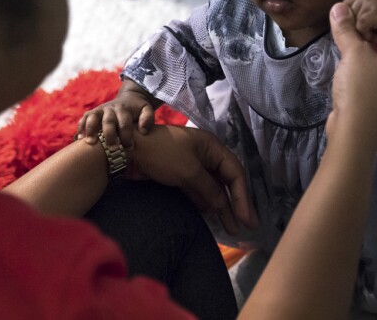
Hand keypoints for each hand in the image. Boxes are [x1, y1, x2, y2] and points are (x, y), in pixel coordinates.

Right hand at [77, 80, 156, 148]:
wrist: (128, 98)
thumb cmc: (137, 110)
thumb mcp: (146, 109)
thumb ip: (148, 118)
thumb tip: (143, 130)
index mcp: (124, 109)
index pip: (125, 122)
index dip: (127, 135)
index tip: (130, 147)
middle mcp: (110, 109)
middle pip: (108, 121)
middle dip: (110, 135)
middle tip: (113, 148)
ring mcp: (99, 110)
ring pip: (93, 118)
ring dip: (91, 130)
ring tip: (91, 143)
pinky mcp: (92, 113)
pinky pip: (84, 119)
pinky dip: (81, 128)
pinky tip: (79, 139)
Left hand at [126, 125, 258, 235]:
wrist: (128, 150)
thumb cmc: (162, 154)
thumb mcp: (189, 171)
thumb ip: (209, 190)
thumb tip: (222, 206)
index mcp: (213, 147)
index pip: (235, 173)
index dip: (243, 196)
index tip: (246, 218)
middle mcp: (206, 156)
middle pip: (227, 182)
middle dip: (236, 204)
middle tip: (247, 226)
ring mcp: (193, 166)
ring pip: (213, 189)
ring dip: (221, 208)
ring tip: (231, 229)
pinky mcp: (180, 176)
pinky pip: (199, 192)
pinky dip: (206, 204)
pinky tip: (212, 217)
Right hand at [327, 2, 376, 148]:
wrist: (354, 131)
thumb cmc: (360, 88)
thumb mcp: (353, 53)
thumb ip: (346, 29)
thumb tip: (338, 7)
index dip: (373, 21)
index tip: (354, 17)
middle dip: (366, 36)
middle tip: (345, 28)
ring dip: (361, 51)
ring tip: (343, 43)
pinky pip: (372, 75)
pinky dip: (360, 67)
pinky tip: (345, 65)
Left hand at [343, 0, 376, 40]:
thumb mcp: (375, 8)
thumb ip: (361, 14)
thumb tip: (346, 30)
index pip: (342, 8)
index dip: (346, 23)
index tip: (354, 33)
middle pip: (344, 17)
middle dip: (352, 30)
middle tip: (365, 38)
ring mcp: (366, 2)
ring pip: (351, 24)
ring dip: (361, 34)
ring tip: (374, 39)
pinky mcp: (372, 12)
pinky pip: (360, 28)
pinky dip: (368, 36)